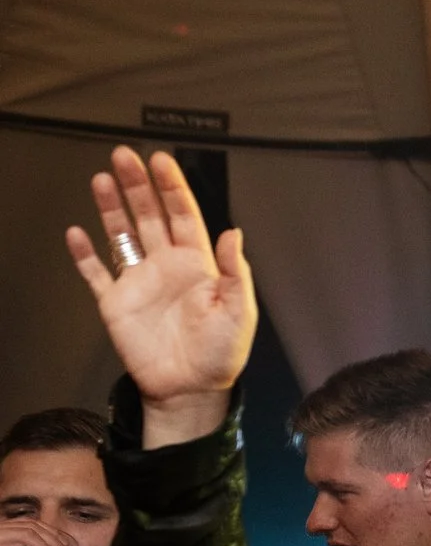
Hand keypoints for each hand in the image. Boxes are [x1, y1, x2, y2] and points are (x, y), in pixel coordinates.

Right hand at [65, 147, 256, 445]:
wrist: (191, 389)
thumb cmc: (221, 353)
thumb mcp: (239, 312)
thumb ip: (234, 271)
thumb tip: (232, 232)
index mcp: (197, 264)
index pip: (182, 216)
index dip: (172, 188)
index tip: (161, 161)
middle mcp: (165, 266)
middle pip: (148, 215)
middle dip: (137, 185)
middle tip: (124, 156)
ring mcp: (138, 282)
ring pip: (121, 234)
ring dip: (110, 208)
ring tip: (101, 179)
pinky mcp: (115, 303)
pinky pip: (96, 273)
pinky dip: (85, 255)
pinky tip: (76, 233)